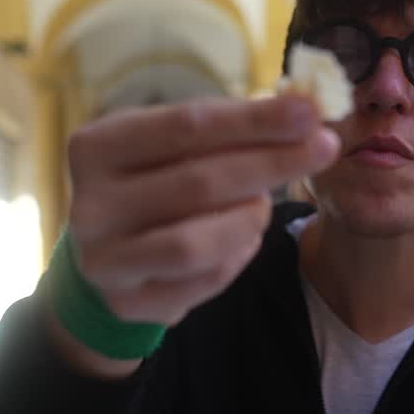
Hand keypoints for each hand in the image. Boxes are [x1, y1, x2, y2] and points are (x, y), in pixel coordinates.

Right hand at [51, 95, 338, 374]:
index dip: (254, 120)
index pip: (187, 126)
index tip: (310, 111)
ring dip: (249, 218)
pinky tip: (244, 236)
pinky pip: (203, 280)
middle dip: (271, 163)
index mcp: (96, 147)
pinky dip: (238, 255)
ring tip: (264, 203)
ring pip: (197, 243)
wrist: (110, 249)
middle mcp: (89, 205)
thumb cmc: (155, 179)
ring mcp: (104, 261)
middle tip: (324, 147)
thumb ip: (230, 127)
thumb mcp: (177, 143)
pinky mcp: (127, 303)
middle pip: (199, 182)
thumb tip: (305, 111)